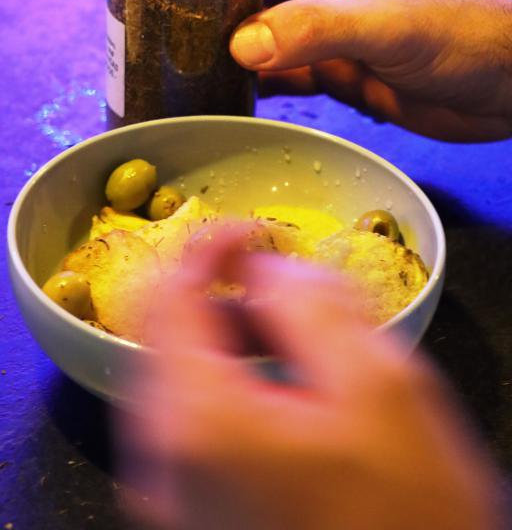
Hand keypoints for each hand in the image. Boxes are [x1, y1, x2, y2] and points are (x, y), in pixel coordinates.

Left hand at [119, 228, 501, 529]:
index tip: (252, 228)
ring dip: (222, 336)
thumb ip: (316, 305)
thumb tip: (268, 266)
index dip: (210, 244)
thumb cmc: (404, 520)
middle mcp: (163, 462)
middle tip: (276, 281)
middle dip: (217, 291)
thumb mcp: (383, 390)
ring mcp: (169, 496)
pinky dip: (221, 383)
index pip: (170, 291)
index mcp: (202, 420)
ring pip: (171, 378)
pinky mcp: (188, 516)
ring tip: (287, 334)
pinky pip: (184, 422)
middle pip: (160, 334)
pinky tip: (275, 388)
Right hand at [163, 0, 511, 141]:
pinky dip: (254, 78)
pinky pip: (281, 70)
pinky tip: (226, 86)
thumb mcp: (388, 21)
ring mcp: (329, 27)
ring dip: (225, 29)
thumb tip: (242, 45)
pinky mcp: (338, 70)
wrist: (503, 88)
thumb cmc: (463, 32)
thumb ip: (316, 29)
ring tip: (179, 37)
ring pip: (261, 22)